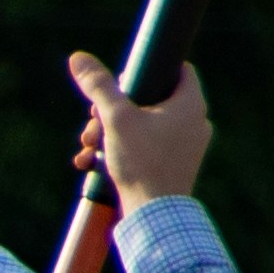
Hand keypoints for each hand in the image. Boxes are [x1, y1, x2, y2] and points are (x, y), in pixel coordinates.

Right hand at [71, 51, 209, 210]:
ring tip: (88, 148)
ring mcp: (188, 147)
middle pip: (152, 101)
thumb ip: (99, 87)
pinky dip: (122, 152)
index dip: (144, 71)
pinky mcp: (175, 167)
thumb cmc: (142, 163)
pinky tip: (95, 164)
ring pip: (145, 127)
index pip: (175, 69)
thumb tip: (78, 57)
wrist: (154, 215)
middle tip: (92, 122)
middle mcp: (196, 122)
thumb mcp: (115, 119)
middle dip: (114, 111)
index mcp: (191, 103)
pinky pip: (147, 149)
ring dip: (111, 134)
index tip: (120, 84)